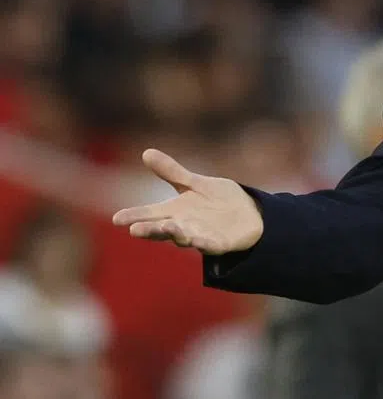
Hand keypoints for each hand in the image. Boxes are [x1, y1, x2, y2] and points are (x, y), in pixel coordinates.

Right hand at [112, 149, 263, 254]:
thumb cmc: (217, 200)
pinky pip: (211, 246)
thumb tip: (146, 152)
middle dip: (150, 229)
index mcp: (175, 212)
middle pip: (163, 229)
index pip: (150, 214)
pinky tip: (198, 240)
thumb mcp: (194, 184)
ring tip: (167, 226)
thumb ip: (172, 172)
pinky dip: (204, 244)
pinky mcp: (220, 244)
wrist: (249, 214)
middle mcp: (184, 226)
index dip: (134, 216)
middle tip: (135, 229)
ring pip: (184, 238)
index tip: (117, 218)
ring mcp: (201, 236)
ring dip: (175, 234)